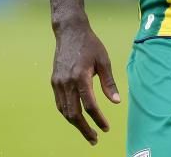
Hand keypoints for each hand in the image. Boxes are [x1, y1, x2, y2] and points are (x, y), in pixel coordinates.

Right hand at [50, 20, 121, 144]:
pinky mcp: (54, 81)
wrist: (70, 31)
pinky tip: (76, 117)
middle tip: (95, 139)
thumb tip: (116, 102)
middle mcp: (66, 82)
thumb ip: (109, 83)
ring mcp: (58, 83)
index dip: (98, 119)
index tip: (106, 127)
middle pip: (74, 113)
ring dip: (75, 124)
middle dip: (84, 129)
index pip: (89, 105)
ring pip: (64, 111)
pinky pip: (60, 103)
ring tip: (87, 132)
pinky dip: (68, 113)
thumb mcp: (104, 61)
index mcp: (81, 77)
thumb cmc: (90, 44)